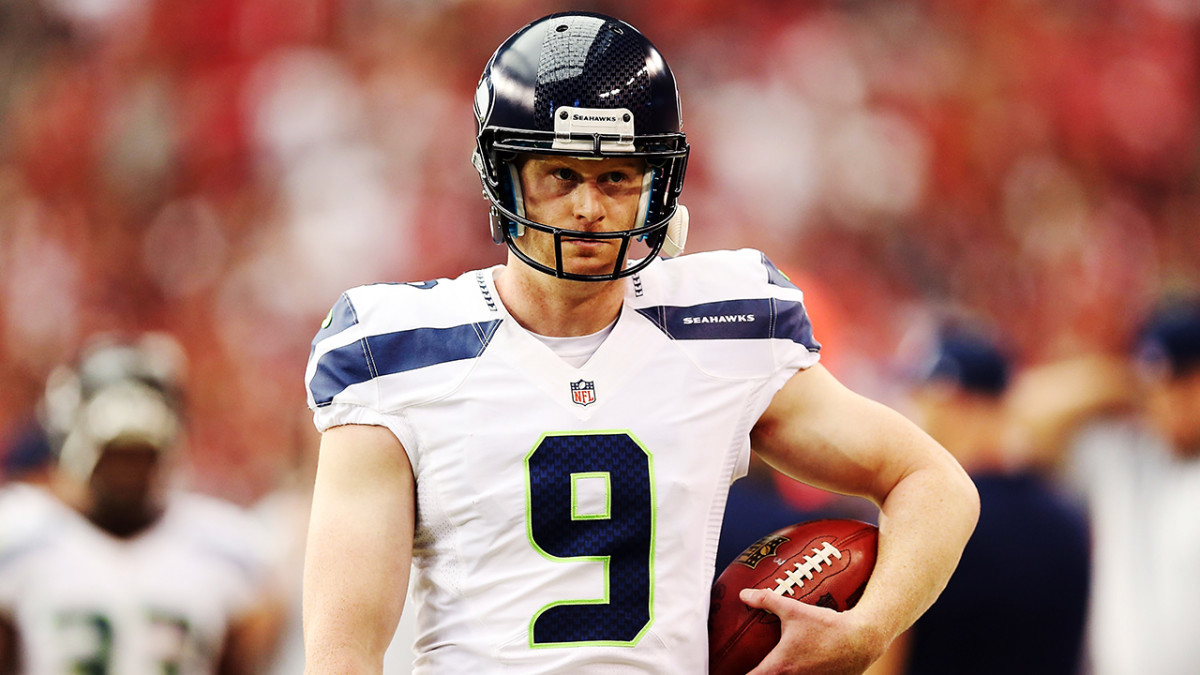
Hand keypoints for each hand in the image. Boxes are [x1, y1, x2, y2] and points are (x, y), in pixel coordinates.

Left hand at [738, 588, 884, 674]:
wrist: (862, 639)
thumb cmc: (826, 626)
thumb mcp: (794, 609)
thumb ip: (766, 600)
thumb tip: (743, 594)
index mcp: (779, 668)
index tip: (728, 670)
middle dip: (757, 674)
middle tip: (752, 666)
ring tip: (773, 667)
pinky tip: (798, 667)